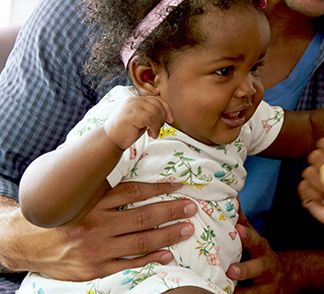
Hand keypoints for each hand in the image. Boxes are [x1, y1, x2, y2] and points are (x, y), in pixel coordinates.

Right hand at [0, 182, 195, 279]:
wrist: (26, 241)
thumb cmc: (59, 214)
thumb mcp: (78, 193)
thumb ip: (103, 185)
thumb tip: (129, 161)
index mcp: (94, 202)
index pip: (134, 192)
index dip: (159, 188)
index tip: (179, 185)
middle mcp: (97, 223)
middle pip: (143, 216)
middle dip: (171, 211)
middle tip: (191, 208)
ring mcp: (97, 247)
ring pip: (140, 241)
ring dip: (167, 234)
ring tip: (187, 228)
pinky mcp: (95, 267)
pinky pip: (128, 263)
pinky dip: (149, 259)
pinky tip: (167, 253)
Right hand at [104, 96, 172, 149]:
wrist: (109, 140)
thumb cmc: (126, 131)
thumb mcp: (140, 119)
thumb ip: (150, 113)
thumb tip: (167, 114)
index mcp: (136, 100)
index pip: (157, 100)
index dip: (167, 109)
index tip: (170, 120)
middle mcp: (134, 101)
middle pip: (158, 106)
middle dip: (162, 119)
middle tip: (157, 129)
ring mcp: (132, 107)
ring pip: (156, 113)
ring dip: (158, 125)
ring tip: (153, 133)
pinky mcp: (131, 116)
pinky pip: (151, 119)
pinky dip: (155, 128)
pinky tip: (151, 135)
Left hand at [226, 215, 286, 293]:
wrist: (284, 276)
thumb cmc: (259, 253)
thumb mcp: (254, 238)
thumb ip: (242, 221)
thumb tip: (232, 197)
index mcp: (260, 248)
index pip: (255, 240)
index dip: (247, 236)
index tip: (237, 230)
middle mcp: (264, 266)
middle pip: (256, 268)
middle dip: (244, 269)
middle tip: (231, 270)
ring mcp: (264, 286)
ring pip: (253, 290)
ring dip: (242, 292)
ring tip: (228, 293)